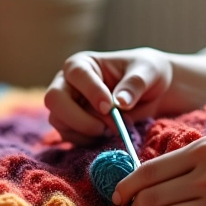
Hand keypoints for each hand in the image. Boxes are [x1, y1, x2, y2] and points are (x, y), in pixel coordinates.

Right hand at [44, 48, 172, 143]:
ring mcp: (66, 106)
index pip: (77, 75)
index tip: (110, 107)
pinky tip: (106, 136)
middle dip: (79, 118)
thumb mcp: (148, 72)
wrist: (151, 93)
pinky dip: (87, 141)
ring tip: (112, 130)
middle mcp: (68, 83)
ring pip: (59, 121)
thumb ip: (135, 84)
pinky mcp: (70, 126)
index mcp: (83, 63)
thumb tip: (120, 102)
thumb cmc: (146, 74)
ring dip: (86, 132)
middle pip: (54, 99)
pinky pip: (68, 137)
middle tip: (106, 127)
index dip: (91, 92)